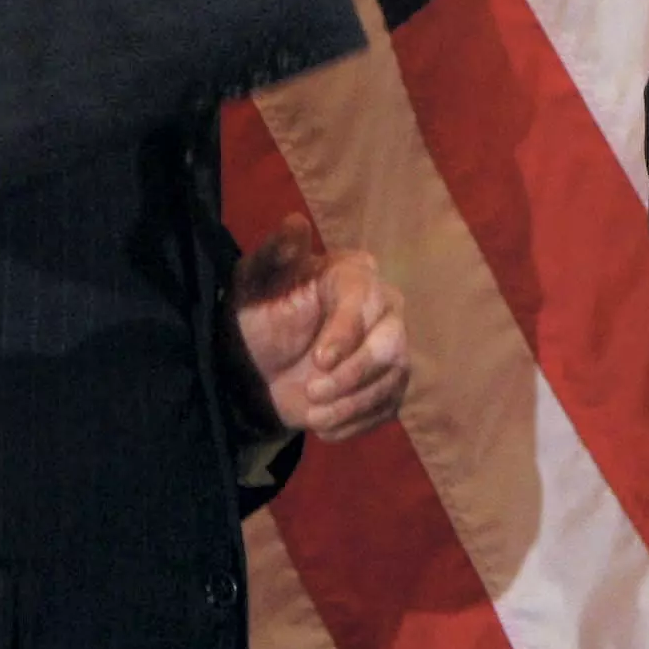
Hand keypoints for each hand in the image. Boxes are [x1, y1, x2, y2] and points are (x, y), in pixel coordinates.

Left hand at [232, 216, 409, 440]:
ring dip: (352, 404)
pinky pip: (387, 409)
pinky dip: (357, 423)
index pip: (365, 303)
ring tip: (311, 415)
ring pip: (393, 380)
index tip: (319, 361)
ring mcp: (391, 350)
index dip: (348, 333)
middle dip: (354, 375)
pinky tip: (323, 427)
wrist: (255, 366)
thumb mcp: (256, 281)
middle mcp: (385, 310)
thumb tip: (294, 222)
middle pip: (392, 345)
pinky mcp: (388, 386)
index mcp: (355, 276)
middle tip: (311, 393)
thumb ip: (276, 254)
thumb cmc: (257, 313)